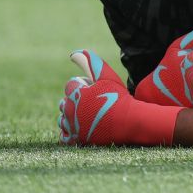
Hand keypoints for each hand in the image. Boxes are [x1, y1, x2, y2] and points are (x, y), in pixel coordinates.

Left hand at [59, 50, 180, 145]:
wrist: (130, 122)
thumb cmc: (120, 98)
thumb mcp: (107, 77)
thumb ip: (91, 62)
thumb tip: (73, 53)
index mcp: (75, 93)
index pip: (71, 85)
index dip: (85, 86)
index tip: (98, 90)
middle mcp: (69, 110)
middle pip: (64, 102)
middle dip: (76, 101)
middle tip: (96, 103)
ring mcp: (71, 126)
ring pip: (62, 118)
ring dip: (71, 116)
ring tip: (90, 115)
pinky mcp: (75, 139)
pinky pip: (64, 135)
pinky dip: (70, 131)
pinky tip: (83, 126)